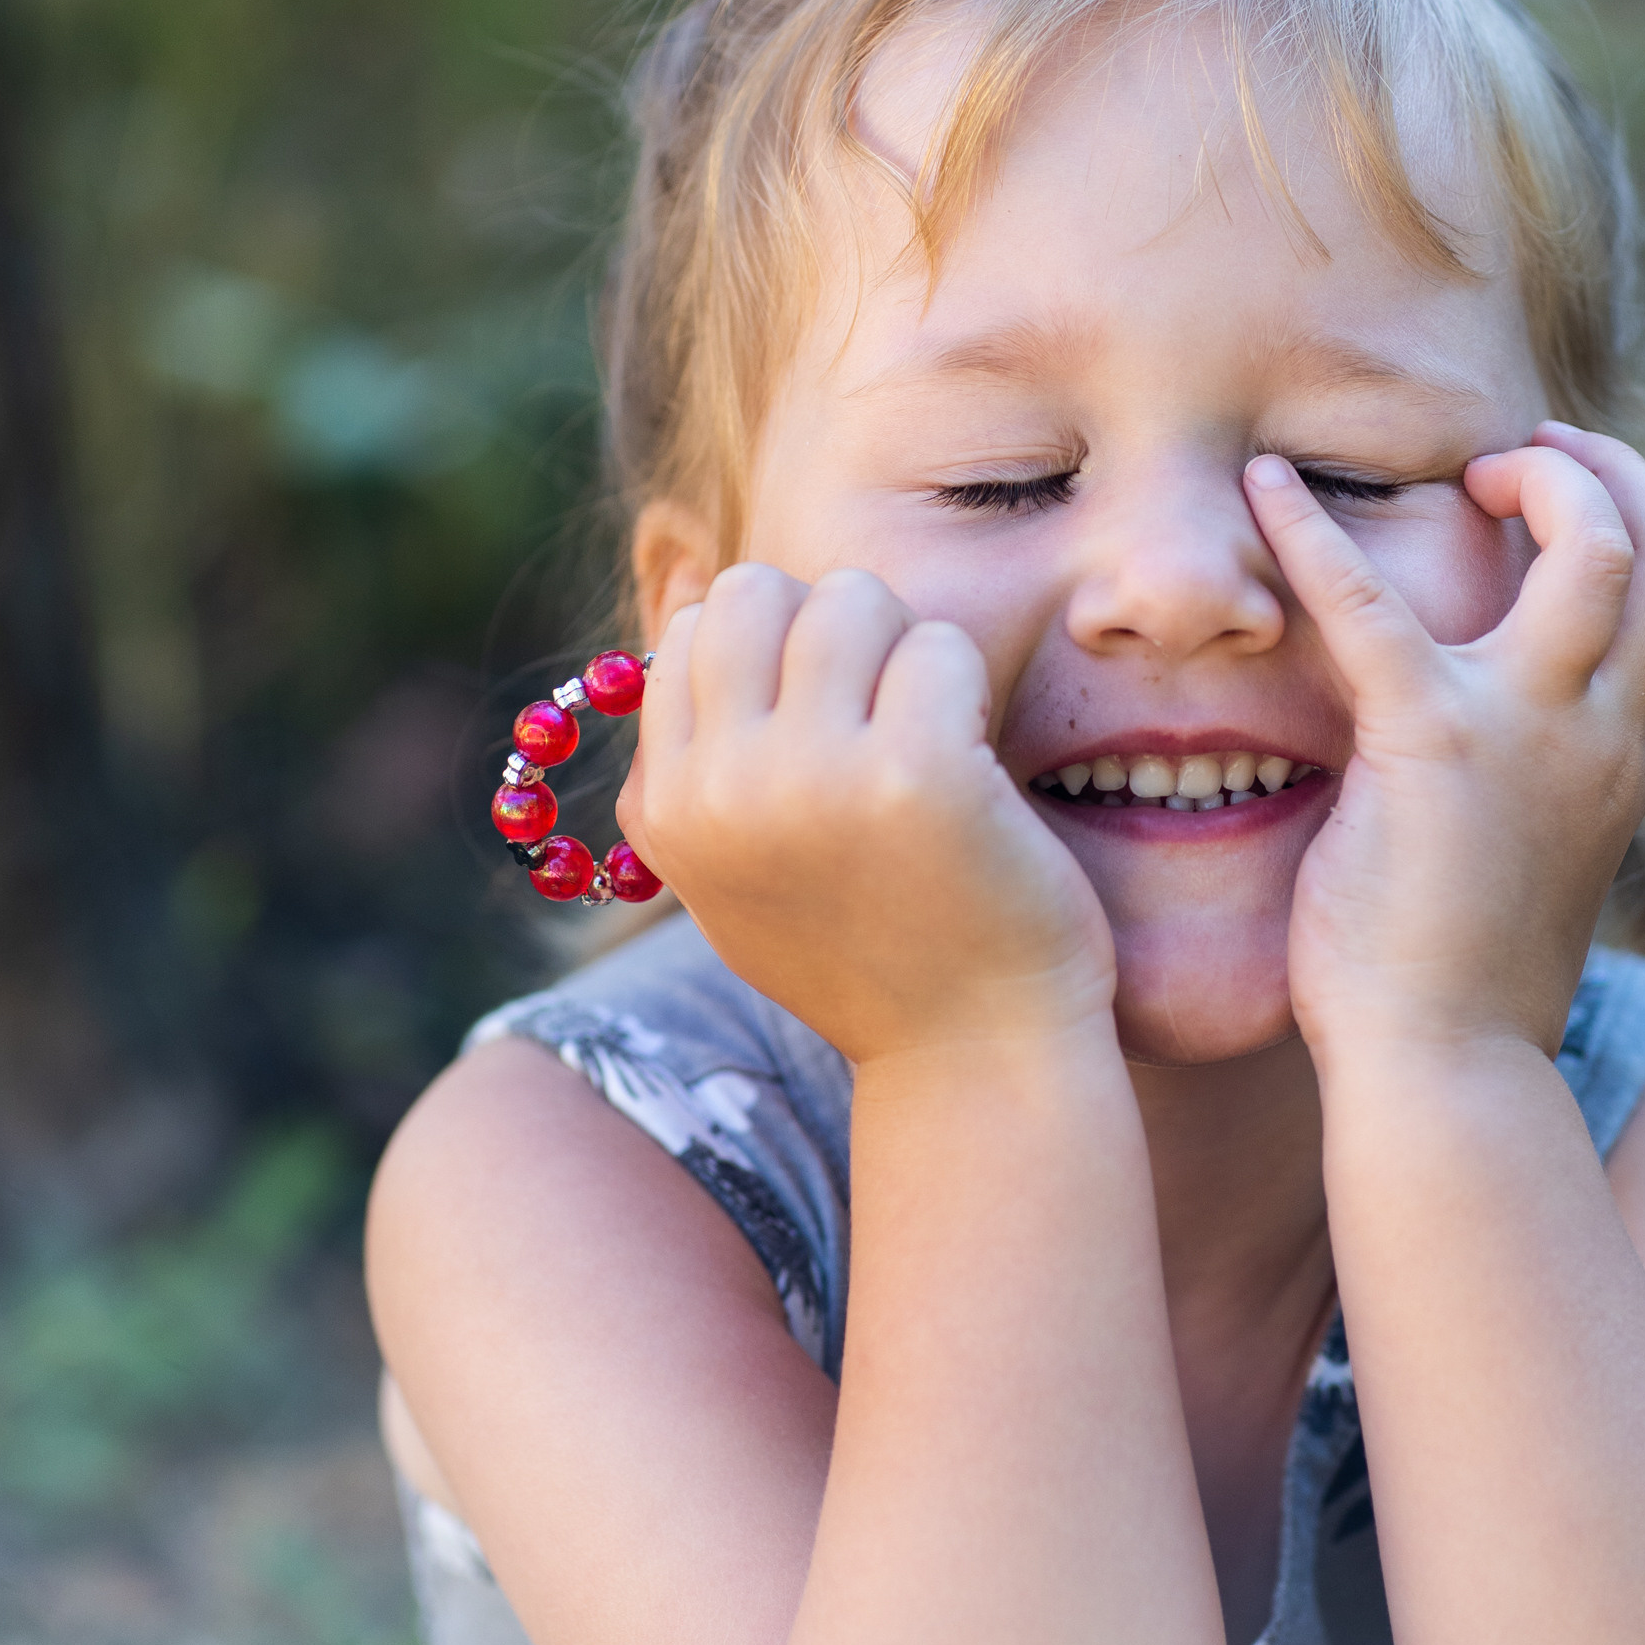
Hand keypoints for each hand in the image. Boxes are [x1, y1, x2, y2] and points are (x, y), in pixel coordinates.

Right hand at [618, 567, 1116, 1065]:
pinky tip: (977, 763)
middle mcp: (720, 790)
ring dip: (907, 649)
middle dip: (832, 623)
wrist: (975, 1054)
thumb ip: (698, 757)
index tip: (829, 717)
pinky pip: (939, 645)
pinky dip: (970, 686)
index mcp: (666, 808)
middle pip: (759, 590)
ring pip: (851, 600)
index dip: (776, 647)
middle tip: (885, 705)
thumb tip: (688, 606)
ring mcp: (811, 778)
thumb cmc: (874, 950)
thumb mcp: (739, 870)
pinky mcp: (914, 772)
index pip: (694, 628)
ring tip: (931, 734)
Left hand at [1246, 426, 1644, 1061]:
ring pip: (1597, 551)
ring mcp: (1532, 732)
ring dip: (1542, 483)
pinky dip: (1312, 532)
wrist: (1444, 1071)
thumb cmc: (1465, 992)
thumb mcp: (1540, 875)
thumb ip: (1543, 798)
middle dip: (1614, 480)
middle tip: (1526, 460)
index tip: (1584, 526)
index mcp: (1626, 770)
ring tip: (1469, 468)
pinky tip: (1262, 486)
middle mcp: (1603, 736)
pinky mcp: (1429, 741)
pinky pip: (1374, 605)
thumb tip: (1499, 777)